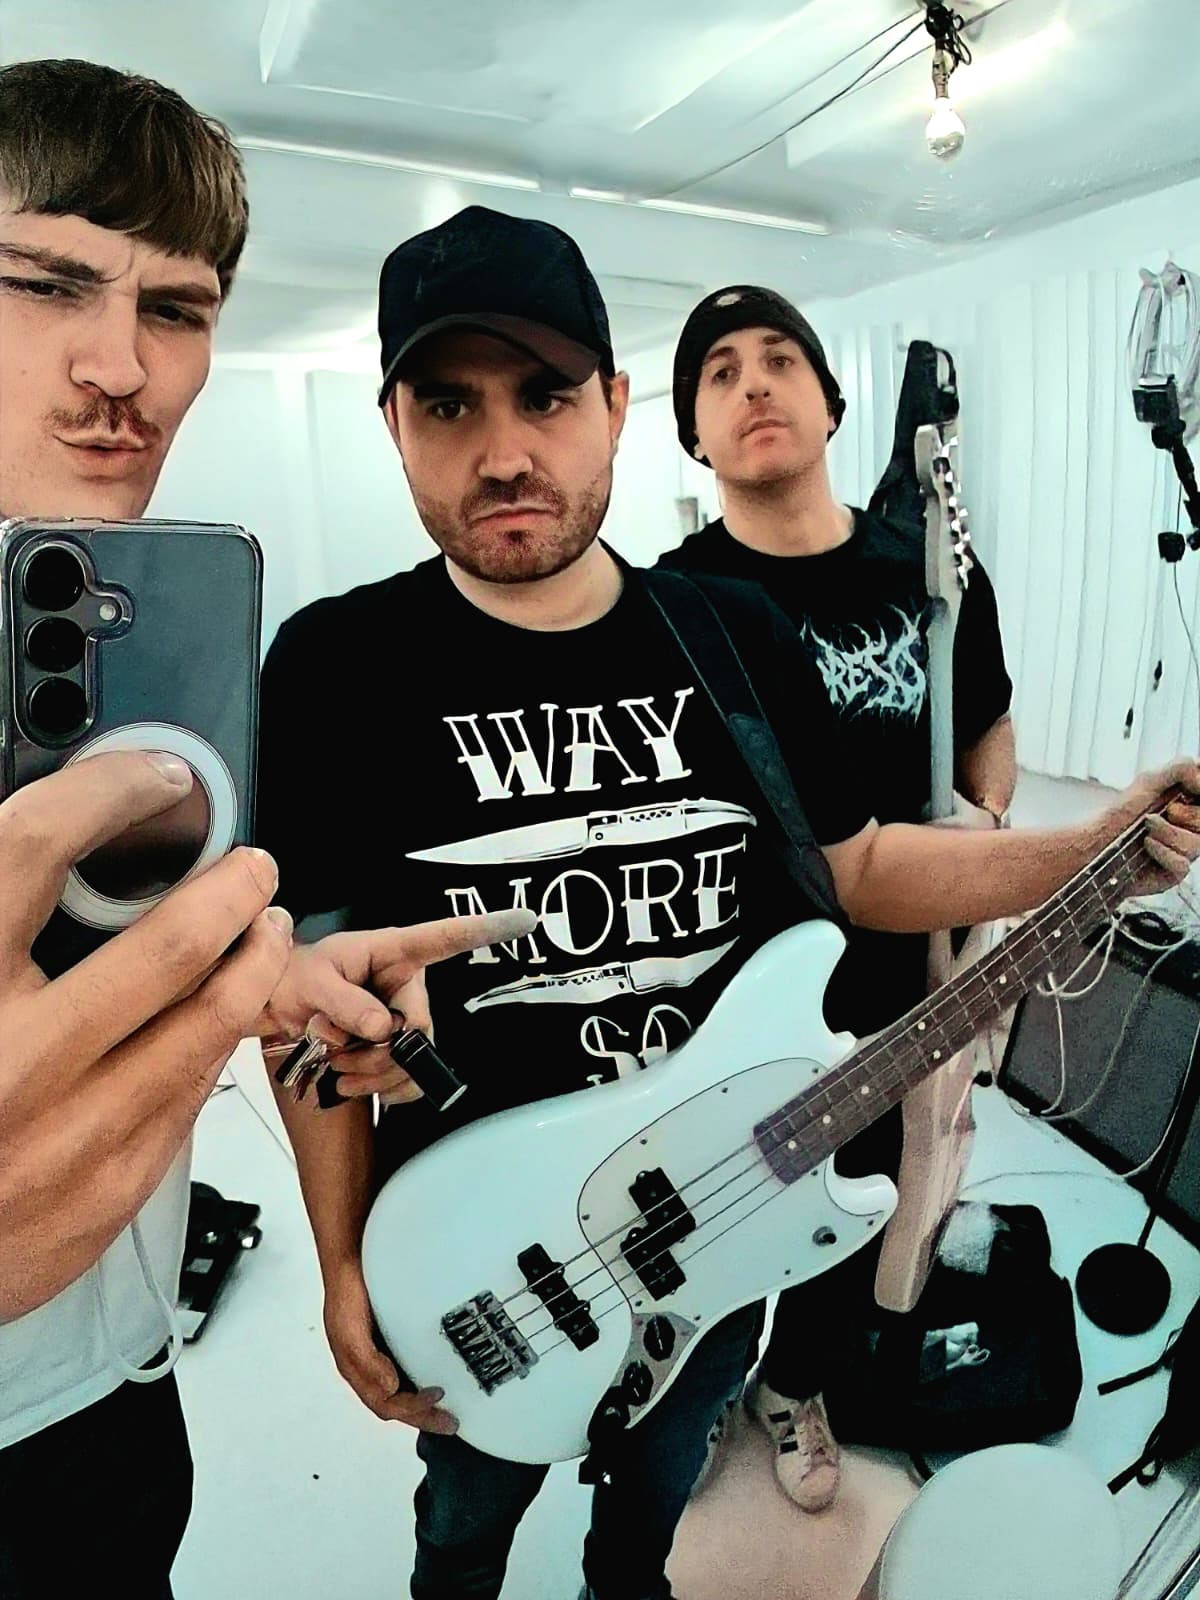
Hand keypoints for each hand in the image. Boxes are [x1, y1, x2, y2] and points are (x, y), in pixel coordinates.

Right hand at [1, 751, 291, 1127]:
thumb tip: (54, 840)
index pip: (34, 850)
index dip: (108, 793)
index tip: (153, 778)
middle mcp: (11, 1064)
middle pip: (169, 943)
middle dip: (232, 888)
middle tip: (251, 866)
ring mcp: (69, 1135)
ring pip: (210, 1021)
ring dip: (254, 961)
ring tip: (264, 929)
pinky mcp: (111, 1189)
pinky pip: (193, 1090)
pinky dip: (214, 1037)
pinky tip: (216, 1013)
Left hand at [261, 910, 535, 1103]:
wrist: (274, 1009)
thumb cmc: (292, 978)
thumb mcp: (311, 982)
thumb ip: (345, 1003)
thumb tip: (384, 1029)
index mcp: (393, 952)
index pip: (445, 938)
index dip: (485, 929)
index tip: (524, 919)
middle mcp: (406, 985)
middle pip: (420, 1028)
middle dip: (380, 1052)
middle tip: (338, 1054)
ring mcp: (403, 1020)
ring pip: (413, 1061)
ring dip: (374, 1075)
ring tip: (337, 1067)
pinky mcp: (396, 1052)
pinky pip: (408, 1082)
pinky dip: (381, 1090)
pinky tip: (352, 1084)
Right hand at [323, 1261, 456, 1431]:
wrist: (353, 1259)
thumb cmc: (347, 1294)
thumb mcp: (349, 1330)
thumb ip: (367, 1362)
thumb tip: (390, 1389)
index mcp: (357, 1371)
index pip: (386, 1404)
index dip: (412, 1409)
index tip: (439, 1400)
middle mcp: (370, 1367)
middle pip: (397, 1403)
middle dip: (423, 1416)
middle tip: (452, 1422)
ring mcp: (382, 1353)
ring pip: (403, 1390)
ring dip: (423, 1404)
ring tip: (449, 1409)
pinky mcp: (393, 1339)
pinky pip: (410, 1366)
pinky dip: (423, 1378)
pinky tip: (440, 1375)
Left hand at [1101, 760, 1199, 895]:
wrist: (1094, 844)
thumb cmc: (1119, 814)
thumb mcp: (1148, 781)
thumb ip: (1180, 769)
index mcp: (1188, 803)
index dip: (1199, 793)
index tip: (1193, 787)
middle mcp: (1189, 827)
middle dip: (1186, 814)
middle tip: (1167, 811)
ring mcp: (1183, 851)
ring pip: (1198, 845)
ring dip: (1169, 833)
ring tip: (1148, 827)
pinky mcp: (1173, 872)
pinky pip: (1182, 865)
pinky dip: (1162, 852)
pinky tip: (1147, 845)